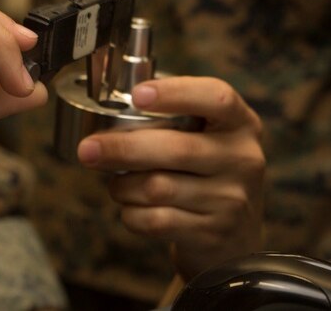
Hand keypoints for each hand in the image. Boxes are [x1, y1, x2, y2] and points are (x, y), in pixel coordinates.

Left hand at [76, 76, 264, 280]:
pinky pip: (156, 221)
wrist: (234, 237)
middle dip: (122, 148)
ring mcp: (231, 199)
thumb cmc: (206, 173)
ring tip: (116, 184)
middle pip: (176, 148)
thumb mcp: (207, 138)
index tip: (138, 95)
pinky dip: (132, 214)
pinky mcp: (213, 233)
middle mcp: (243, 159)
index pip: (216, 97)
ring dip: (123, 186)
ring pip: (158, 187)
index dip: (176, 93)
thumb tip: (105, 99)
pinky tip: (131, 208)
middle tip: (87, 149)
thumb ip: (172, 118)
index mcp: (241, 123)